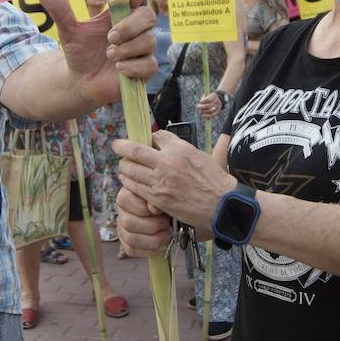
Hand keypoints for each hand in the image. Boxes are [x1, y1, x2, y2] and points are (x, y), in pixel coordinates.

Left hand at [40, 0, 156, 104]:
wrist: (81, 81)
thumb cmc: (80, 52)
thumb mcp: (69, 31)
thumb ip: (61, 11)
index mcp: (120, 13)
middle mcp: (136, 28)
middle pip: (148, 16)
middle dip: (129, 27)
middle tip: (110, 37)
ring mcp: (142, 48)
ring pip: (148, 41)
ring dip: (125, 50)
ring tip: (108, 55)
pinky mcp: (145, 68)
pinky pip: (149, 64)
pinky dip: (132, 67)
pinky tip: (118, 69)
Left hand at [112, 130, 235, 232]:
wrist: (221, 204)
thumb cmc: (213, 180)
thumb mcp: (197, 154)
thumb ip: (178, 148)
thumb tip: (160, 141)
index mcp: (179, 149)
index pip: (155, 136)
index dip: (147, 138)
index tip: (141, 140)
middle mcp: (167, 163)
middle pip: (134, 151)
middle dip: (122, 148)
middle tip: (118, 148)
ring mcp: (160, 181)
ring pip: (130, 169)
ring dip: (124, 166)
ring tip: (123, 165)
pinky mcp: (157, 198)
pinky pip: (134, 186)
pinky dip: (128, 181)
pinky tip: (128, 180)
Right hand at [114, 185, 173, 256]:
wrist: (170, 212)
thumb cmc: (166, 201)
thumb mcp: (163, 193)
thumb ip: (156, 198)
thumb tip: (153, 208)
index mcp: (127, 193)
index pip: (124, 200)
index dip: (143, 208)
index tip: (160, 210)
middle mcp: (122, 210)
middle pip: (128, 223)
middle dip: (153, 226)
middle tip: (166, 224)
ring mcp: (122, 227)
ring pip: (130, 239)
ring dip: (153, 240)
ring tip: (166, 234)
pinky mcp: (126, 242)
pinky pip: (131, 250)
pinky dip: (149, 250)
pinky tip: (160, 245)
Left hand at [195, 91, 223, 117]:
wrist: (219, 100)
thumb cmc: (210, 97)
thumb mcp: (207, 95)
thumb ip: (204, 98)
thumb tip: (200, 103)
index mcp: (214, 96)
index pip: (208, 99)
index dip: (203, 101)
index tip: (200, 101)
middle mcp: (216, 102)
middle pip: (208, 106)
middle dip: (202, 107)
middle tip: (198, 107)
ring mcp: (218, 107)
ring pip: (210, 111)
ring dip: (204, 112)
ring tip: (200, 111)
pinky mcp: (218, 112)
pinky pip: (212, 115)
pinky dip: (207, 116)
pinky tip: (203, 115)